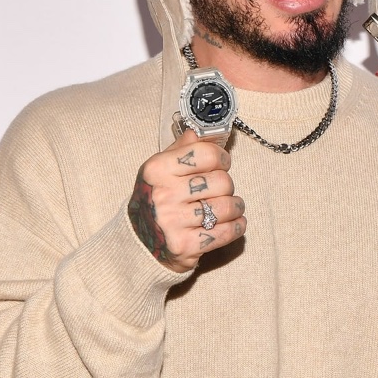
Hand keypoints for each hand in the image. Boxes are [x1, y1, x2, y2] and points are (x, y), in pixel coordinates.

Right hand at [127, 129, 245, 272]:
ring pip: (227, 207)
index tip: (222, 164)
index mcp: (157, 170)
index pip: (206, 154)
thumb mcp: (160, 170)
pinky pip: (226, 232)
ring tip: (230, 207)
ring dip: (235, 207)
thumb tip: (203, 131)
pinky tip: (234, 222)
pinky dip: (236, 226)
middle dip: (228, 186)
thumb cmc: (156, 199)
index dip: (222, 158)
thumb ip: (182, 149)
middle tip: (221, 191)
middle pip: (221, 181)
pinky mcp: (186, 246)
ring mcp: (173, 222)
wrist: (140, 242)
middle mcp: (164, 195)